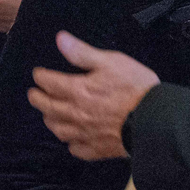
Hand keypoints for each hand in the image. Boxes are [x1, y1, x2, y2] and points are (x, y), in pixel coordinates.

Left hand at [29, 31, 160, 159]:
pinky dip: (70, 143)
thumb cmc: (135, 87)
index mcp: (77, 90)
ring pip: (58, 129)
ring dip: (50, 120)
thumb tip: (60, 39)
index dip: (41, 77)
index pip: (50, 83)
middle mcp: (75, 114)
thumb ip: (83, 53)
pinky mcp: (97, 150)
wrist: (155, 120)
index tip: (37, 74)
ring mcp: (84, 134)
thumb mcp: (111, 61)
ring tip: (48, 114)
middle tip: (33, 94)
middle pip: (48, 107)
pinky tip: (72, 140)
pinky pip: (76, 149)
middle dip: (37, 99)